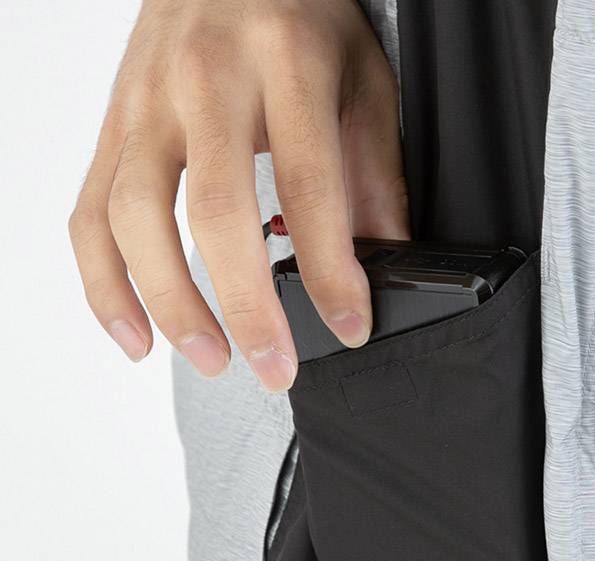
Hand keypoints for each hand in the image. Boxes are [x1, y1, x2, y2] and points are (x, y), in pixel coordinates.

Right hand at [68, 0, 409, 391]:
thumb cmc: (301, 15)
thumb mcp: (362, 79)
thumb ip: (372, 169)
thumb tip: (381, 257)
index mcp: (284, 60)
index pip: (308, 184)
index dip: (330, 269)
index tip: (348, 326)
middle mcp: (204, 78)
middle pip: (215, 210)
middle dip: (245, 305)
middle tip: (274, 366)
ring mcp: (145, 103)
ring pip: (134, 217)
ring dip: (170, 303)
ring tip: (211, 360)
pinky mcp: (113, 128)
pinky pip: (88, 213)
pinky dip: (105, 284)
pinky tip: (136, 334)